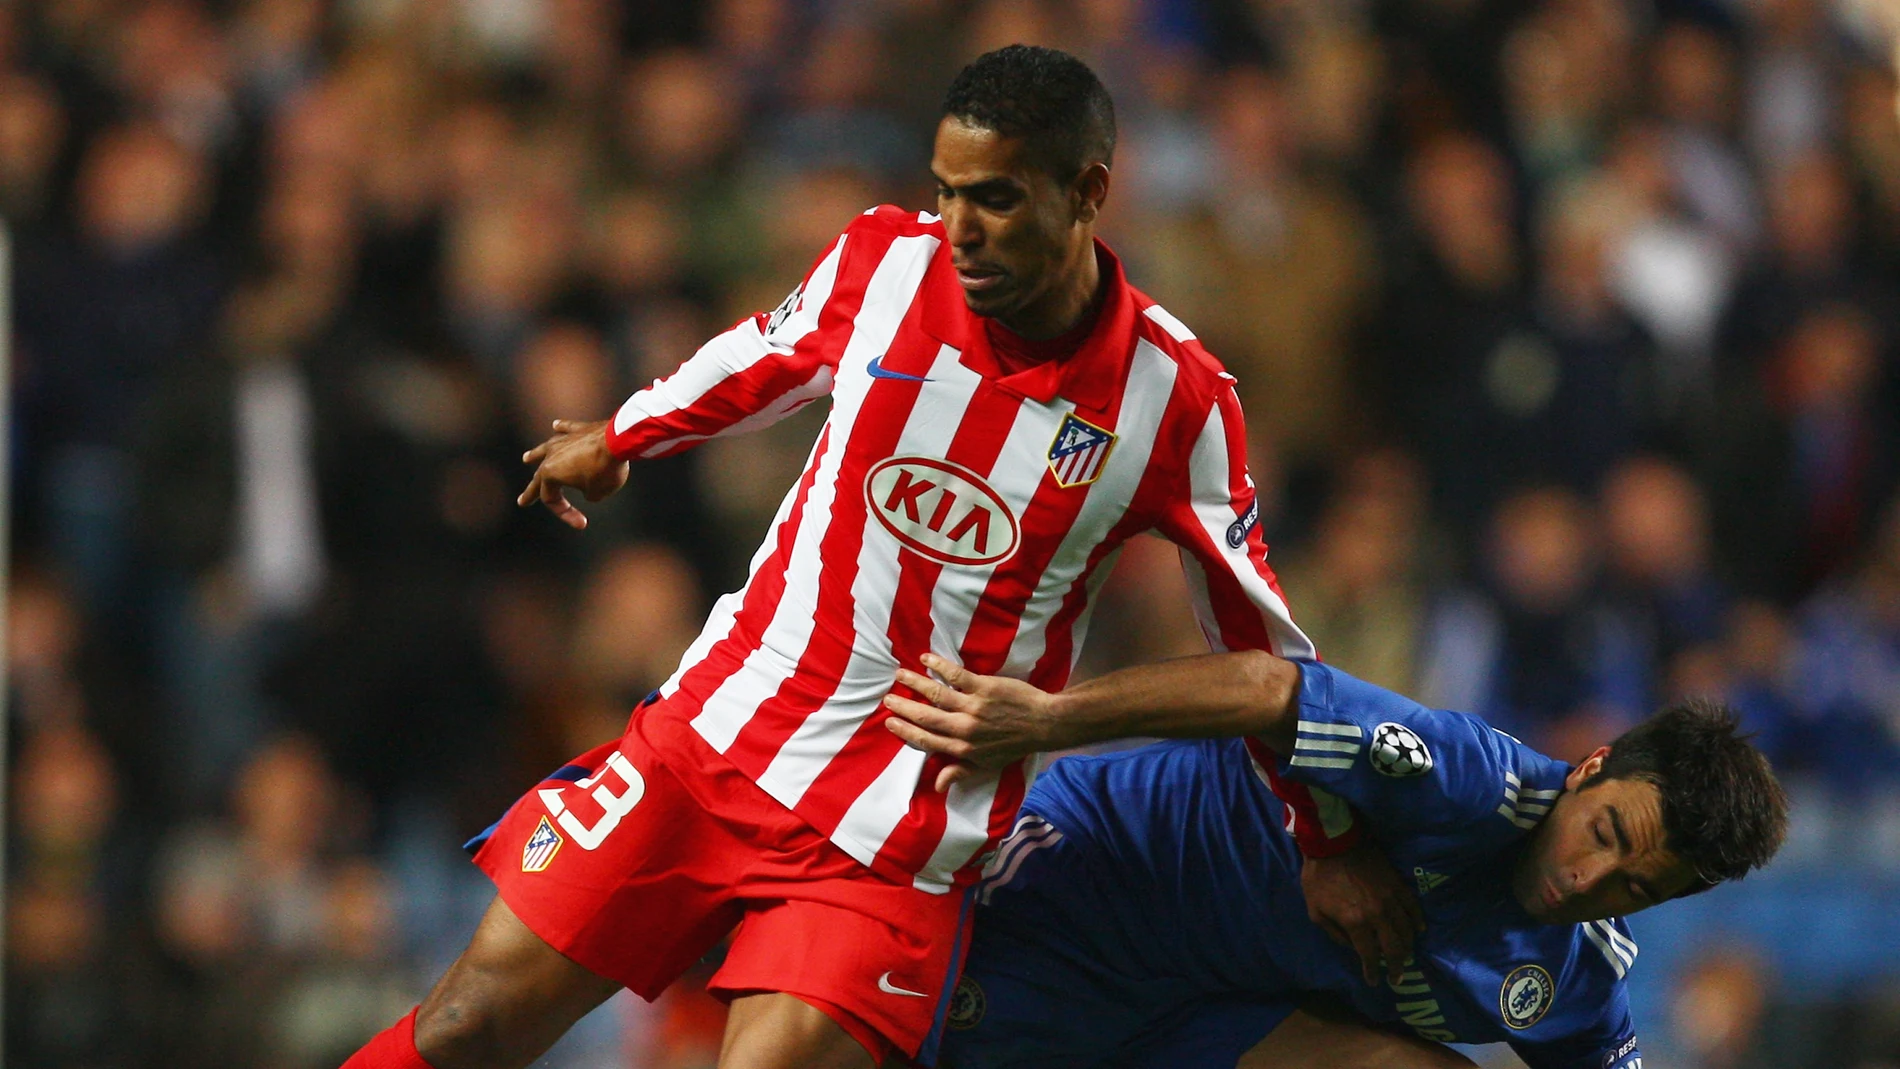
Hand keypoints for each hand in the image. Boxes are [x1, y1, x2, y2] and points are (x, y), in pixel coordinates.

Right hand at [516, 419, 628, 529]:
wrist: (620, 441)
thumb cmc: (605, 469)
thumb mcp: (597, 493)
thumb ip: (589, 493)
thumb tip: (589, 482)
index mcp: (550, 473)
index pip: (551, 499)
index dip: (565, 513)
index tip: (582, 523)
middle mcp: (552, 455)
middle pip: (539, 477)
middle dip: (531, 492)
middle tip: (523, 501)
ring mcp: (565, 440)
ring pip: (546, 449)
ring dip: (536, 455)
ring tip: (527, 458)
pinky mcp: (580, 429)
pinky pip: (567, 429)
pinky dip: (562, 428)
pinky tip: (556, 425)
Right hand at [882, 653, 1060, 791]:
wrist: (1042, 724)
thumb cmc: (1013, 745)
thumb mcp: (986, 765)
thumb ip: (959, 772)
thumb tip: (937, 785)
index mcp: (963, 748)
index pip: (926, 740)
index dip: (906, 731)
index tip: (889, 722)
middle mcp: (964, 728)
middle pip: (925, 717)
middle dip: (903, 708)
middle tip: (888, 699)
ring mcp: (973, 707)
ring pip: (936, 694)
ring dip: (915, 683)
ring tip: (900, 675)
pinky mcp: (984, 687)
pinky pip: (957, 675)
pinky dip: (940, 666)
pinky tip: (926, 659)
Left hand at [1300, 839, 1425, 986]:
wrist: (1333, 843)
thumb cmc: (1319, 878)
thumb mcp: (1316, 911)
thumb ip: (1335, 934)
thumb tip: (1352, 947)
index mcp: (1355, 923)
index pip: (1369, 956)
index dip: (1373, 972)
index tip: (1374, 981)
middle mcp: (1377, 915)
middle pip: (1394, 948)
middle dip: (1397, 967)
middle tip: (1397, 977)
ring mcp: (1391, 900)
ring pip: (1407, 931)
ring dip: (1408, 947)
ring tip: (1406, 955)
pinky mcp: (1398, 885)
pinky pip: (1414, 908)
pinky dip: (1418, 921)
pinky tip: (1419, 929)